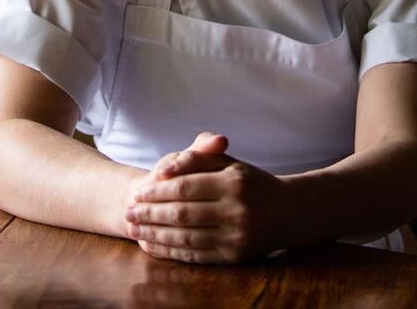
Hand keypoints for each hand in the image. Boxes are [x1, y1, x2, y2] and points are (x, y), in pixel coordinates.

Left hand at [126, 138, 287, 263]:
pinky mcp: (235, 257)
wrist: (288, 211)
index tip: (137, 192)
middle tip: (128, 213)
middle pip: (183, 214)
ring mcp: (237, 236)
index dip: (158, 191)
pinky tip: (153, 246)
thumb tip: (166, 169)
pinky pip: (196, 256)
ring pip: (186, 238)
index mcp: (233, 182)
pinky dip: (170, 252)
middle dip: (151, 214)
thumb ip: (197, 158)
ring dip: (155, 235)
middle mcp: (237, 210)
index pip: (186, 187)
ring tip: (134, 230)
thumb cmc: (250, 182)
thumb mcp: (229, 163)